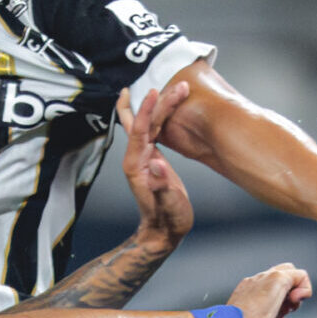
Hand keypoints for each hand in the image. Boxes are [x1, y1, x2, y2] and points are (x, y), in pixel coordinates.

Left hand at [118, 81, 193, 253]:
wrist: (163, 231)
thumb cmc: (167, 219)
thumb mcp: (168, 204)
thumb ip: (161, 185)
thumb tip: (157, 165)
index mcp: (136, 165)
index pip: (138, 131)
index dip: (146, 111)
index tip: (156, 92)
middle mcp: (136, 158)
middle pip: (144, 123)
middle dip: (160, 103)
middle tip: (180, 86)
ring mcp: (142, 158)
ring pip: (148, 124)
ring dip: (161, 107)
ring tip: (177, 89)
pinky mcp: (151, 159)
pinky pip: (152, 131)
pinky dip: (159, 116)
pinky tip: (165, 107)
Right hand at [225, 263, 311, 317]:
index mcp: (249, 296)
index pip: (271, 290)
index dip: (281, 305)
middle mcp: (255, 284)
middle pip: (281, 276)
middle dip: (289, 294)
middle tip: (285, 312)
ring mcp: (264, 279)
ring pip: (290, 272)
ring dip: (296, 290)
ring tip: (290, 307)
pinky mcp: (276, 278)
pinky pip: (300, 275)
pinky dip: (305, 288)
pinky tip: (296, 301)